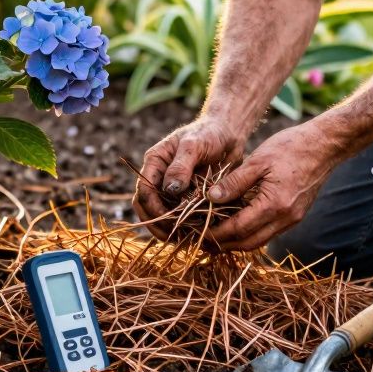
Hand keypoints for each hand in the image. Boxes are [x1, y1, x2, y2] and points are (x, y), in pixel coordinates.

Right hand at [132, 118, 246, 231]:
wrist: (228, 134)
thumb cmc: (209, 133)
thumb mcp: (194, 145)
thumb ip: (181, 166)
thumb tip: (169, 189)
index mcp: (155, 163)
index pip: (144, 191)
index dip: (153, 208)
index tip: (170, 220)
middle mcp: (159, 178)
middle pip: (147, 208)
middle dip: (158, 224)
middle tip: (175, 236)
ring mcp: (173, 190)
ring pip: (162, 216)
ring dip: (170, 229)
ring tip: (185, 238)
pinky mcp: (187, 198)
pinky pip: (180, 217)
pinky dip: (185, 227)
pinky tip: (196, 235)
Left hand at [205, 122, 339, 251]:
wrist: (325, 145)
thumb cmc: (292, 147)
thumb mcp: (258, 160)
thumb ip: (234, 181)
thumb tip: (211, 198)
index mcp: (275, 205)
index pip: (239, 229)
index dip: (217, 233)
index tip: (200, 232)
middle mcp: (286, 218)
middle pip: (249, 243)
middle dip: (225, 245)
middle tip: (204, 241)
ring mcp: (293, 219)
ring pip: (260, 240)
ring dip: (238, 242)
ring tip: (217, 236)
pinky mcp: (296, 215)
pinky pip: (270, 231)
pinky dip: (251, 232)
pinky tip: (238, 224)